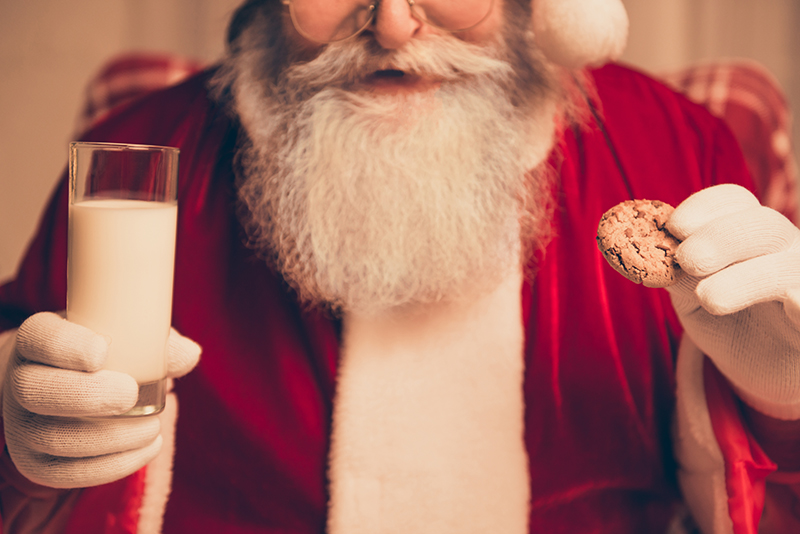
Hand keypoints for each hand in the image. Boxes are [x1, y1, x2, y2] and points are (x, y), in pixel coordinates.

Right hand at [1, 311, 200, 487]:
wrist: (65, 387)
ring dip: (111, 436)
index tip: (102, 350)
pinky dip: (114, 465)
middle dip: (88, 395)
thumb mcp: (124, 337)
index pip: (40, 338)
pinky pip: (67, 474)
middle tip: (130, 393)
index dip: (65, 345)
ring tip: (152, 426)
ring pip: (54, 437)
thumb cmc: (104, 353)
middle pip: (36, 390)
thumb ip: (154, 342)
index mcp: (39, 339)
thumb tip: (189, 354)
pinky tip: (148, 447)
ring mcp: (24, 426)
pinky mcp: (37, 463)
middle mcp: (20, 381)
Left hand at [666, 184, 799, 418]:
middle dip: (720, 237)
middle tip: (687, 260)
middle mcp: (786, 250)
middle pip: (763, 224)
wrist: (766, 373)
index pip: (735, 202)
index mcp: (749, 235)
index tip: (673, 227)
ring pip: (791, 264)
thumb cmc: (728, 325)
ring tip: (708, 298)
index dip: (705, 207)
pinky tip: (789, 304)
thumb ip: (675, 275)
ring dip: (746, 277)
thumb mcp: (691, 298)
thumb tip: (638, 253)